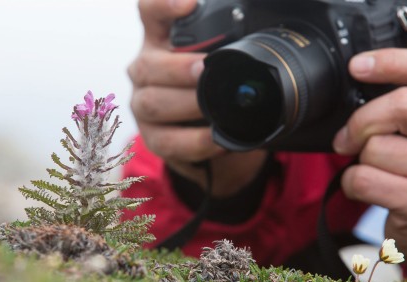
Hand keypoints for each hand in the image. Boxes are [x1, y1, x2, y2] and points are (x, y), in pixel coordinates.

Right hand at [128, 0, 266, 195]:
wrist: (205, 134)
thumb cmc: (211, 89)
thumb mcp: (219, 63)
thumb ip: (228, 47)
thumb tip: (263, 36)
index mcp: (162, 42)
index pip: (151, 13)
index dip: (164, 5)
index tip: (189, 4)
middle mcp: (146, 71)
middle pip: (148, 65)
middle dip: (178, 69)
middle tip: (204, 70)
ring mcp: (143, 105)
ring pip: (152, 104)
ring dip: (186, 106)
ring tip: (213, 110)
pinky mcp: (151, 137)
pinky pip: (167, 141)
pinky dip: (195, 142)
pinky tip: (216, 140)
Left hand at [333, 48, 406, 273]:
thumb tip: (365, 73)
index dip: (394, 62)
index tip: (358, 66)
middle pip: (402, 106)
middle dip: (364, 120)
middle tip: (348, 138)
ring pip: (376, 146)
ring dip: (362, 161)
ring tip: (377, 172)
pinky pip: (363, 177)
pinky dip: (353, 183)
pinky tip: (366, 189)